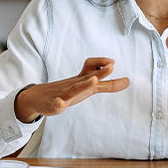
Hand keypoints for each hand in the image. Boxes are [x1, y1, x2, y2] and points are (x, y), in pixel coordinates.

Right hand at [14, 58, 129, 122]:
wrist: (40, 97)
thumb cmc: (68, 90)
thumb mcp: (89, 86)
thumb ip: (108, 85)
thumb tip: (128, 81)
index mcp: (83, 79)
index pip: (93, 68)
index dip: (103, 64)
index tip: (113, 63)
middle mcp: (75, 84)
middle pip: (88, 76)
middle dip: (101, 71)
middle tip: (112, 65)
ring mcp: (64, 93)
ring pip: (75, 89)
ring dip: (84, 84)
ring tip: (94, 80)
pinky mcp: (55, 104)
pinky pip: (57, 103)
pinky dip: (59, 103)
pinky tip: (60, 104)